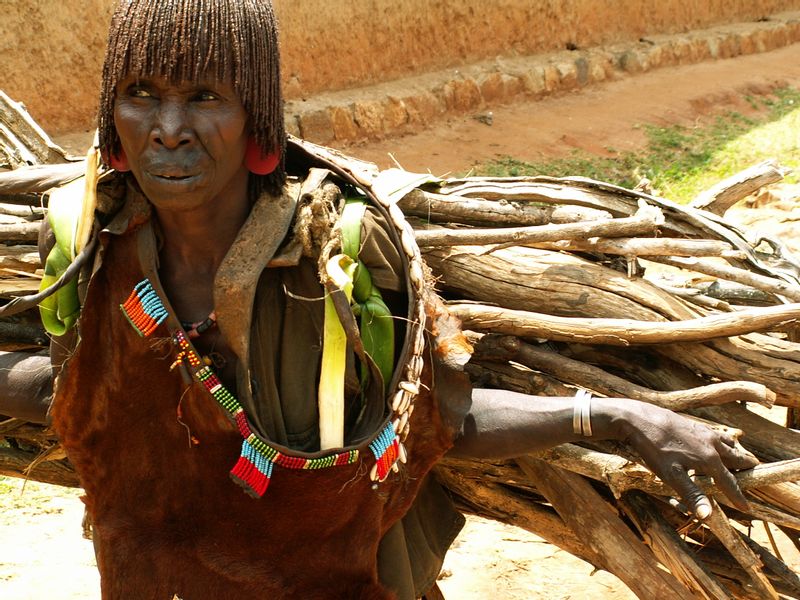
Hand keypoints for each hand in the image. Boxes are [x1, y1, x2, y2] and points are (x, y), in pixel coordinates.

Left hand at [616, 401, 758, 518]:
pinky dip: (722, 440)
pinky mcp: (692, 424)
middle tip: (756, 470)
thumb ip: (691, 494)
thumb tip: (708, 515)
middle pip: (735, 457)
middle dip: (745, 466)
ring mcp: (702, 431)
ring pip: (726, 442)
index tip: (746, 508)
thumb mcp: (671, 475)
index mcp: (709, 459)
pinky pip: (714, 434)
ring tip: (741, 455)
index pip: (729, 482)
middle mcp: (711, 444)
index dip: (737, 496)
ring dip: (735, 450)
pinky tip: (714, 440)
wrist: (639, 419)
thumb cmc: (653, 448)